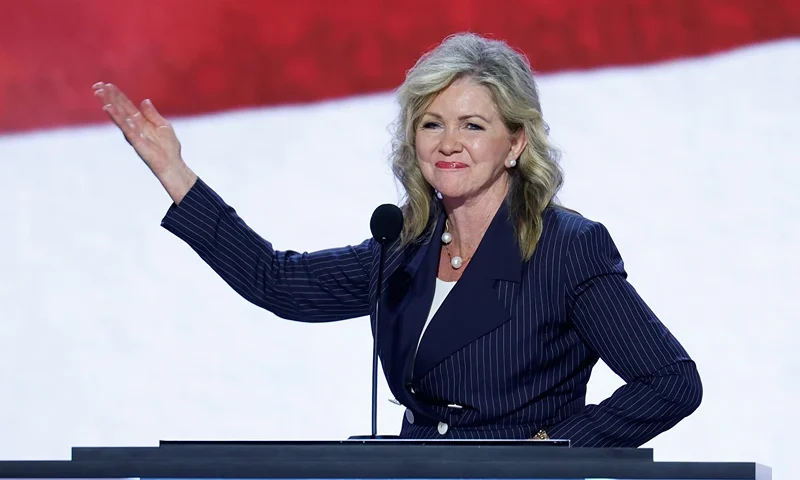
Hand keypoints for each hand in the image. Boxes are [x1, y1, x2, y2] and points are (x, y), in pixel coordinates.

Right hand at [92, 82, 196, 203]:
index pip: (126, 106)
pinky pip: (124, 126)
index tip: (107, 84)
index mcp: (141, 122)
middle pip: (119, 108)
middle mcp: (134, 126)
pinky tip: (108, 107)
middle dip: (109, 97)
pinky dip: (116, 117)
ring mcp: (133, 133)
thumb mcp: (163, 126)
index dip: (118, 95)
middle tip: (97, 85)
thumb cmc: (169, 148)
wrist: (172, 164)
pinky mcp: (135, 140)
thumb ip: (152, 114)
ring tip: (99, 93)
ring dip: (108, 103)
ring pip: (118, 115)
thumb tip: (144, 100)